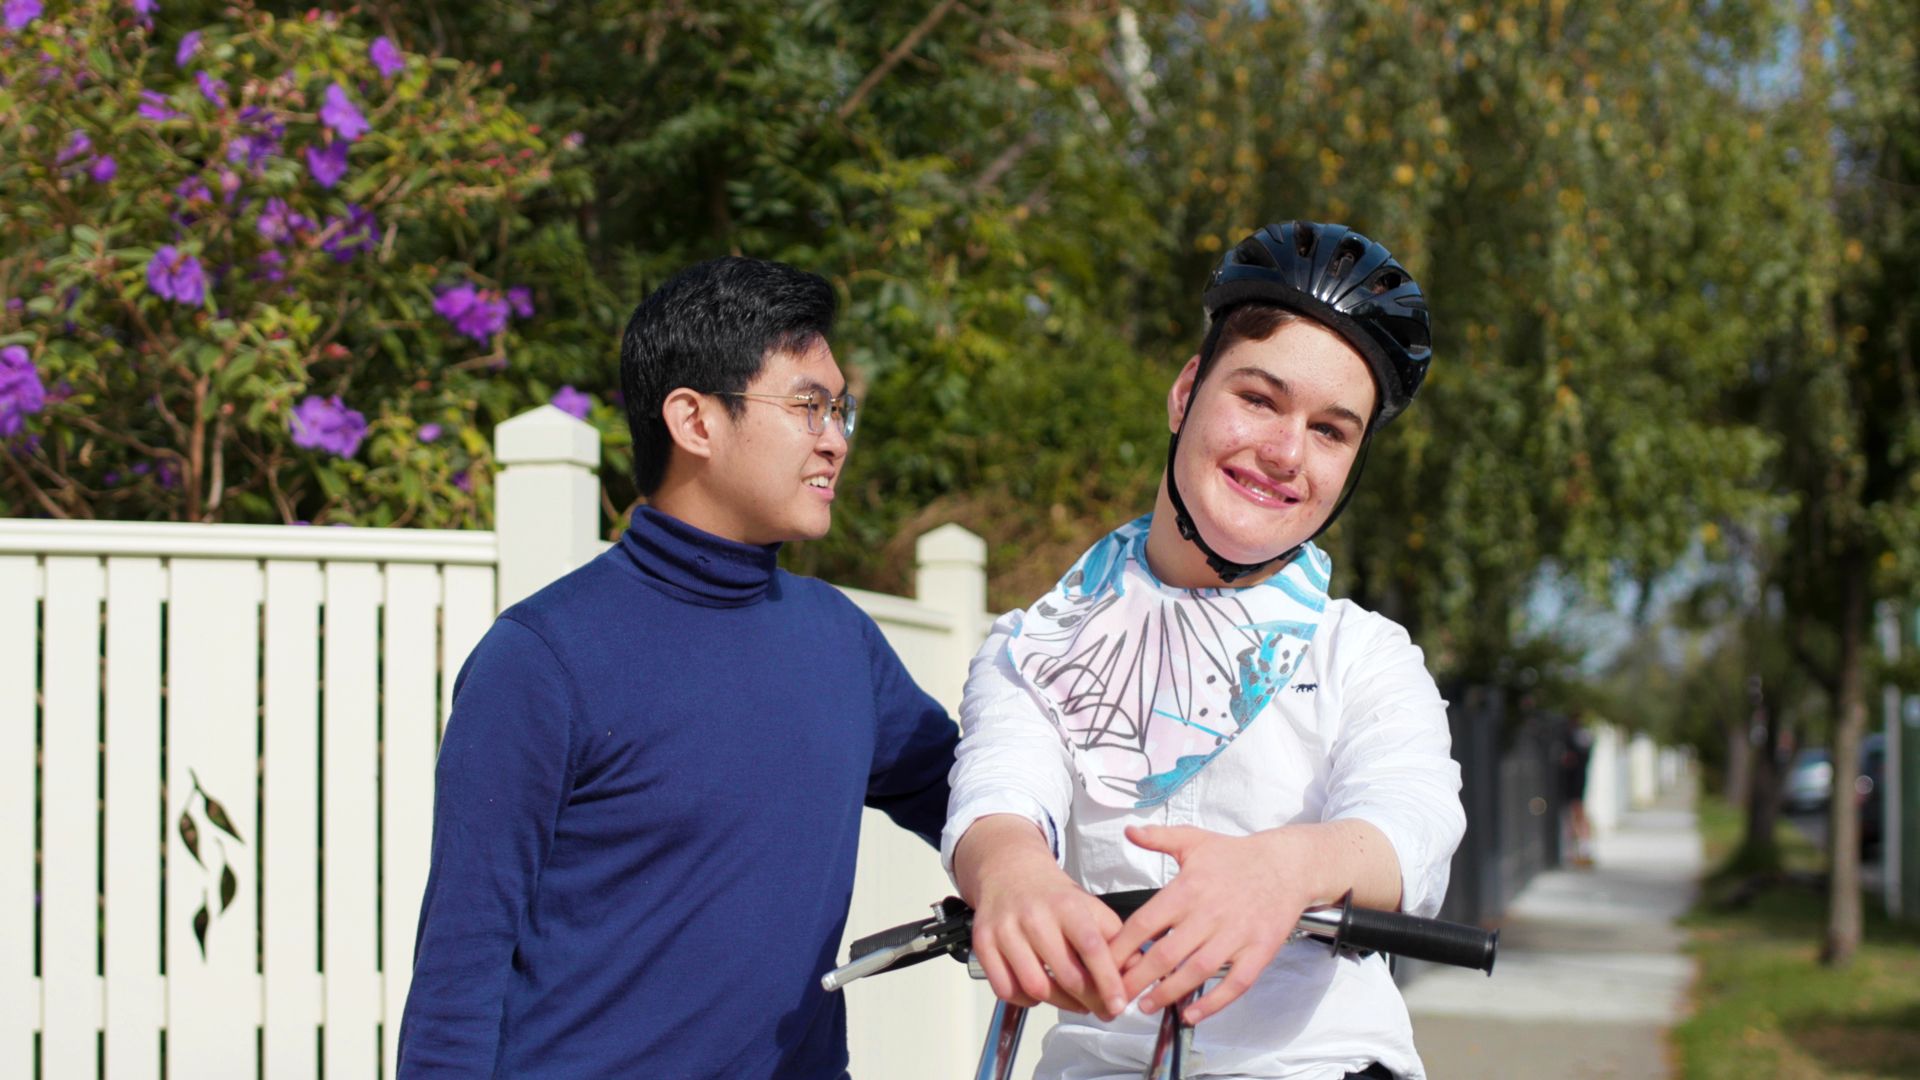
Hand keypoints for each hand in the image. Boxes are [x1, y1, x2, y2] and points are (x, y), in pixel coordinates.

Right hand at [954, 816, 1129, 1019]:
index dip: (1108, 980)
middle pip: (1065, 974)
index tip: (1119, 1005)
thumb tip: (1137, 973)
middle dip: (1089, 1000)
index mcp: (1067, 905)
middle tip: (1101, 1008)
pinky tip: (1038, 991)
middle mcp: (1034, 916)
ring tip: (1072, 1000)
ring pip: (1035, 987)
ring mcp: (1005, 930)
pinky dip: (1025, 1000)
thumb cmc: (1053, 897)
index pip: (1091, 947)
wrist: (1009, 870)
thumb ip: (1114, 938)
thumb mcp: (1089, 906)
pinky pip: (1006, 990)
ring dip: (1059, 1003)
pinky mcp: (983, 943)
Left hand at [1107, 825, 1320, 1024]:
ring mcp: (1236, 934)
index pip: (1144, 924)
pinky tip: (1192, 1014)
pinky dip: (1214, 1002)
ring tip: (1146, 1006)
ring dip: (1169, 993)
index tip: (1102, 963)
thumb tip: (1128, 831)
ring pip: (1197, 971)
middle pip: (1165, 955)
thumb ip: (1158, 838)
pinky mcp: (1259, 950)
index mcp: (1187, 889)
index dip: (1121, 948)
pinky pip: (1235, 983)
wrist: (1287, 864)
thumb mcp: (1194, 840)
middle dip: (1136, 980)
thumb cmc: (1236, 855)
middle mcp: (1209, 914)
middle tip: (1115, 997)